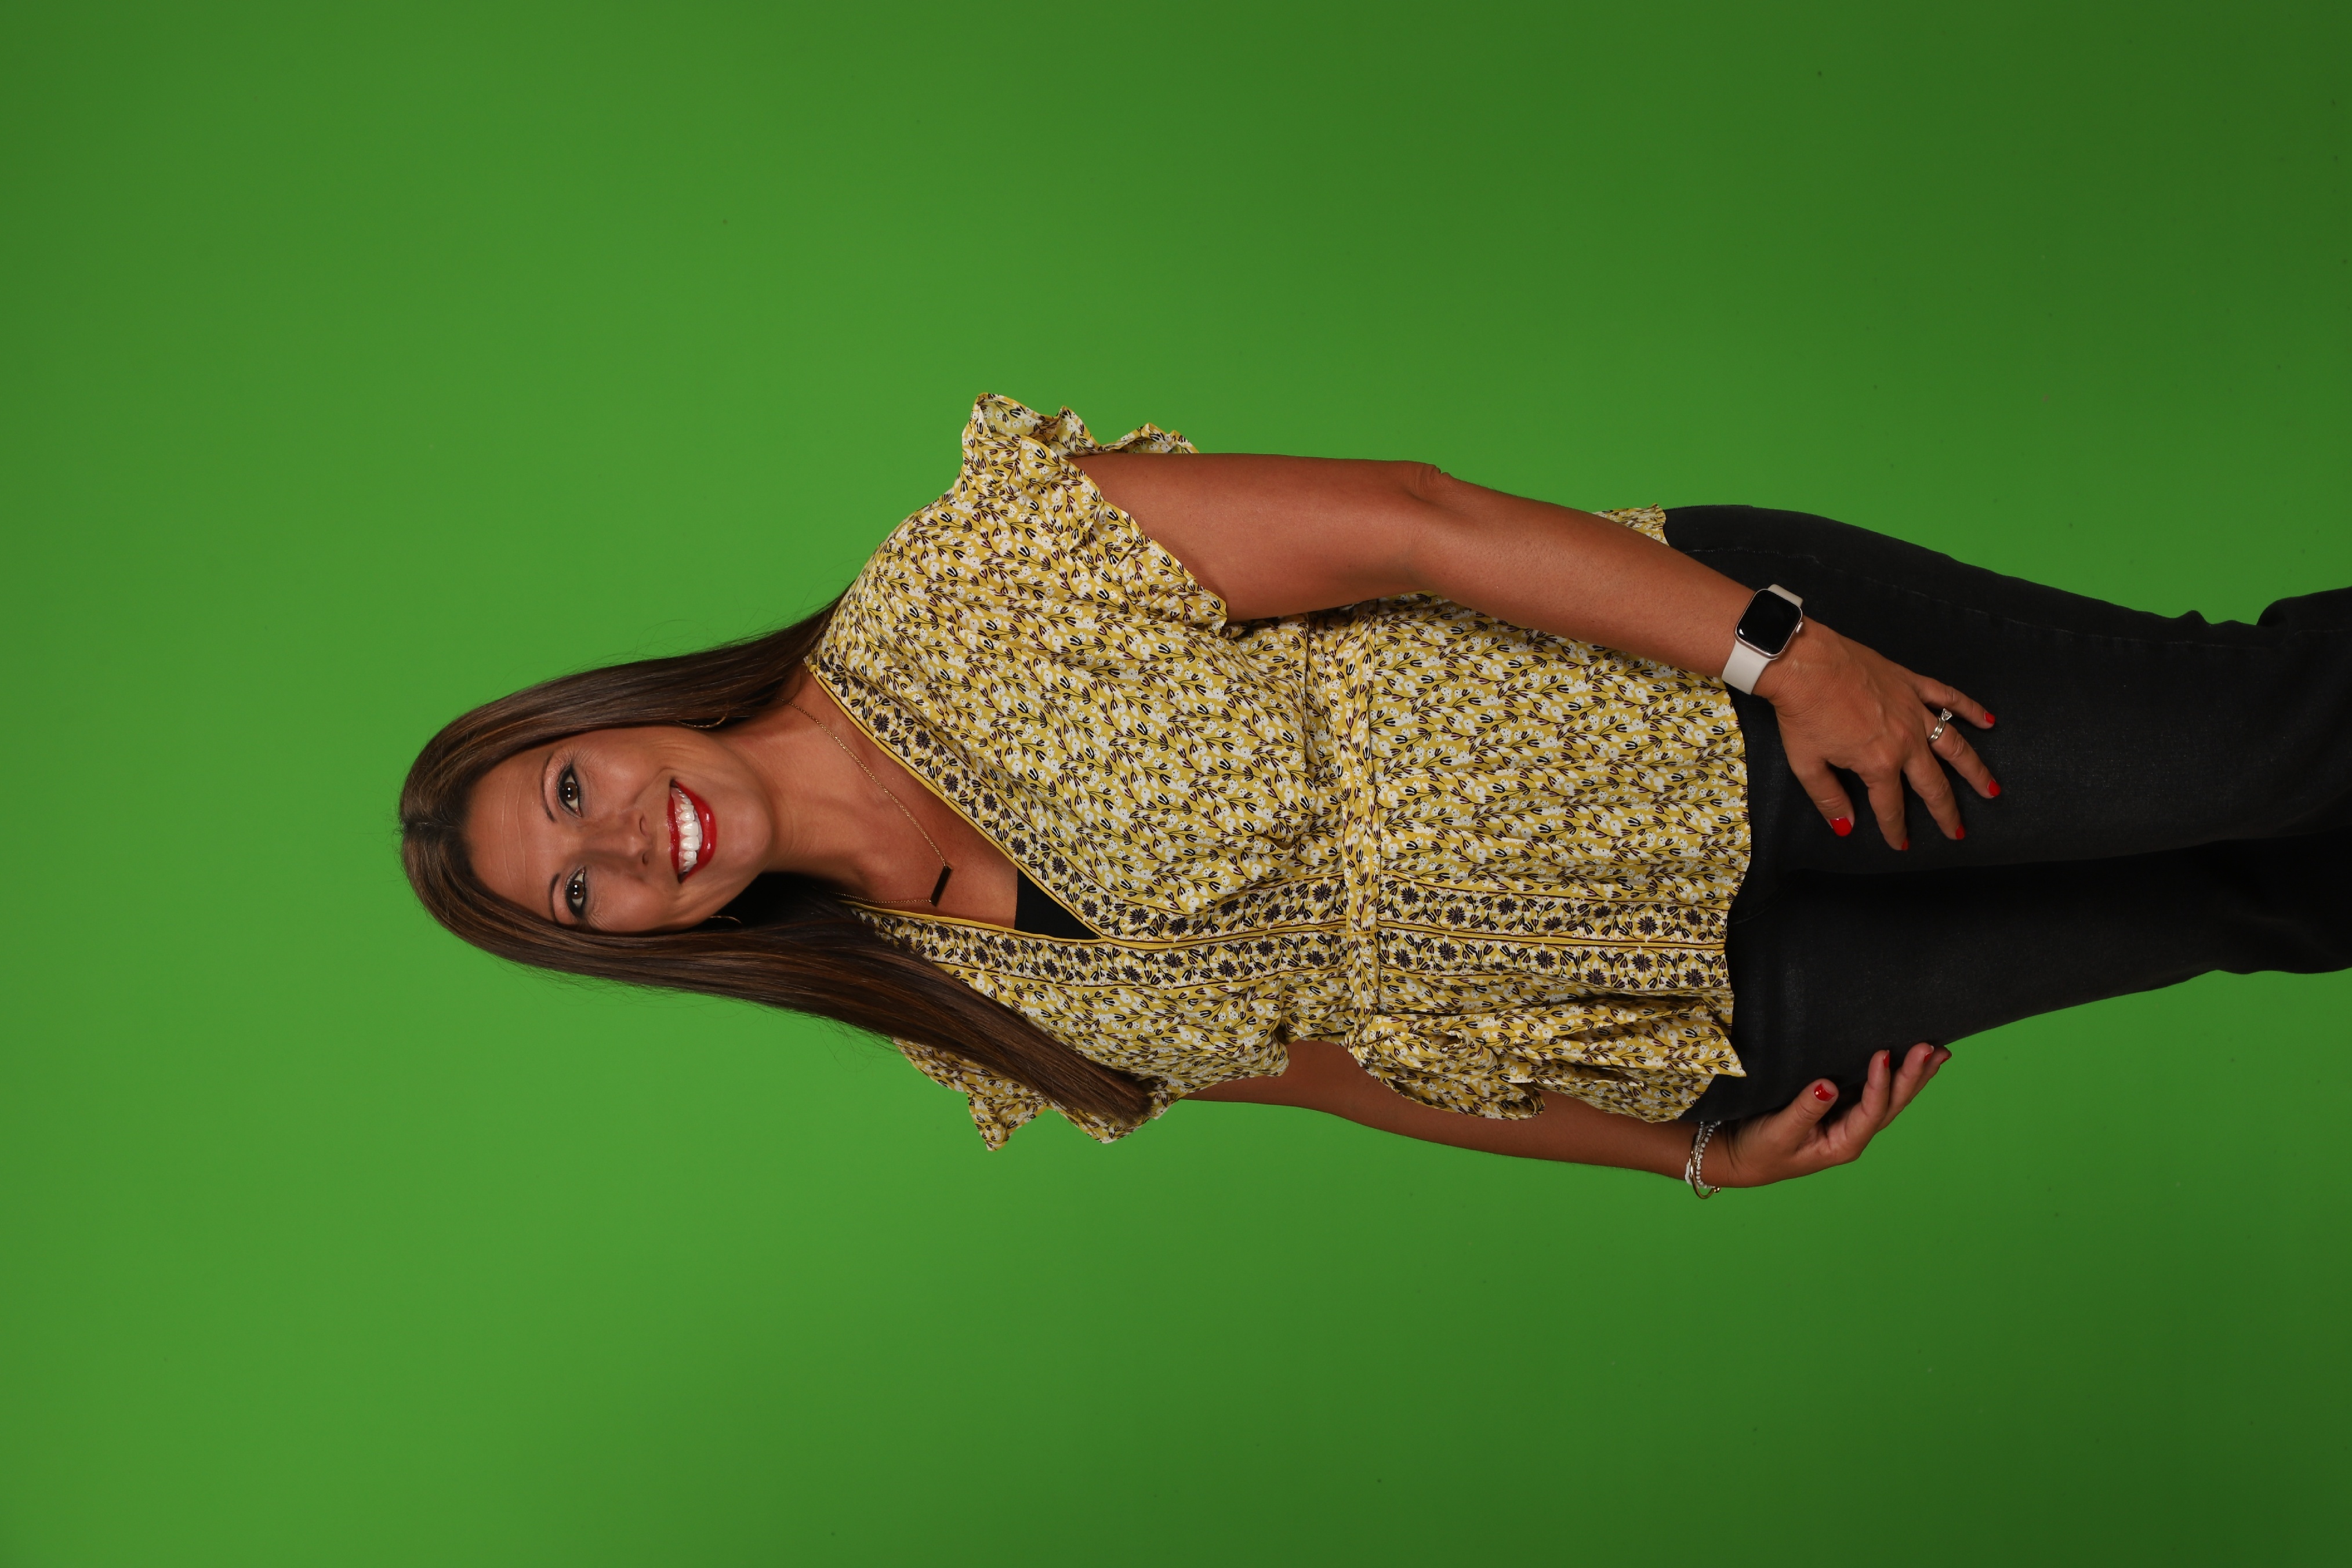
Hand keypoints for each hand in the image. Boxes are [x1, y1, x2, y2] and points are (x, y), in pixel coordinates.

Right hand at [1706, 1044, 1949, 1187]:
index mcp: (1843, 1143)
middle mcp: (1853, 1132)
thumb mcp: (1779, 1133)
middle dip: (1913, 1076)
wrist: (1742, 1157)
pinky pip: (1874, 1091)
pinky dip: (1895, 1076)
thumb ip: (1804, 1110)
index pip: (1871, 1110)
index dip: (1880, 1083)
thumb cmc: (1760, 1149)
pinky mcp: (1840, 1107)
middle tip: (1931, 1048)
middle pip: (1892, 1104)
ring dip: (1914, 1076)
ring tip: (1938, 1052)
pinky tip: (1908, 1061)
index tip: (1883, 1053)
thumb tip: (1828, 1086)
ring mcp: (1849, 1120)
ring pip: (1890, 1098)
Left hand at [1756, 621, 1998, 848]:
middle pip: (1933, 784)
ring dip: (1975, 770)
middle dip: (1946, 811)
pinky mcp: (1911, 684)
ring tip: (1990, 789)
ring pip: (1954, 746)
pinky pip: (1949, 698)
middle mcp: (1905, 741)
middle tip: (1958, 831)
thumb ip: (1829, 798)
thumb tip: (1845, 826)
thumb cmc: (1802, 712)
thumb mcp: (1807, 764)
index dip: (1895, 829)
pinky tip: (1989, 722)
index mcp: (1879, 763)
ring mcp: (1913, 710)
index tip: (1901, 844)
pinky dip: (1971, 710)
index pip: (1891, 806)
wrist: (1804, 663)